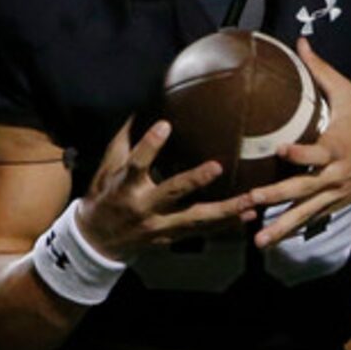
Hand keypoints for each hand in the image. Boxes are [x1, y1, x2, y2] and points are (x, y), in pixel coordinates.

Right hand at [76, 118, 254, 259]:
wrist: (98, 241)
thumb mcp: (106, 169)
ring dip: (226, 211)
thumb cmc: (104, 197)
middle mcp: (145, 208)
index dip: (149, 145)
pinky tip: (250, 215)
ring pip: (196, 219)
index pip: (136, 164)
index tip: (164, 126)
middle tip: (217, 166)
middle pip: (172, 193)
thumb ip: (124, 140)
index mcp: (125, 187)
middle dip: (195, 180)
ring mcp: (161, 225)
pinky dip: (227, 224)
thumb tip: (140, 108)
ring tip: (252, 201)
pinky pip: (203, 231)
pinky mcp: (172, 238)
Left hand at [244, 38, 350, 246]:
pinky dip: (290, 231)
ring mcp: (333, 194)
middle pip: (304, 188)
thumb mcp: (349, 94)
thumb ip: (321, 71)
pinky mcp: (332, 206)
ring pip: (304, 212)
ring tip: (258, 240)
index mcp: (337, 146)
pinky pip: (309, 220)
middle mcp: (334, 175)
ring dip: (280, 226)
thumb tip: (300, 42)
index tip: (280, 151)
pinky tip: (268, 241)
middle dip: (278, 195)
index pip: (316, 151)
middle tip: (253, 198)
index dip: (299, 153)